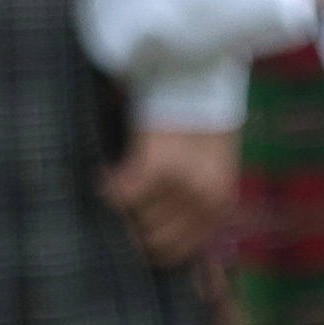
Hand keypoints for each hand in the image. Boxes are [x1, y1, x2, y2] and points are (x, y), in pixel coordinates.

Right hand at [103, 123, 239, 266]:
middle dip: (131, 228)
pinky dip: (106, 186)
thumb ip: (191, 200)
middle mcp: (205, 201)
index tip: (128, 232)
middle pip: (153, 241)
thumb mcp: (210, 164)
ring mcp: (183, 186)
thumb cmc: (198, 116)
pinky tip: (104, 173)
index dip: (146, 247)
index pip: (174, 253)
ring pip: (135, 220)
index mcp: (219, 205)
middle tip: (116, 209)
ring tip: (113, 186)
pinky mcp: (157, 166)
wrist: (197, 71)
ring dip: (118, 207)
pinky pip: (119, 194)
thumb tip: (153, 234)